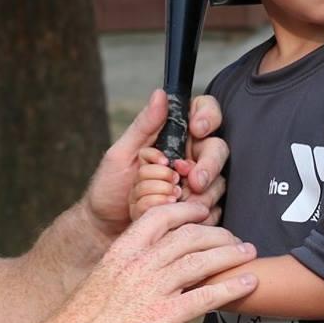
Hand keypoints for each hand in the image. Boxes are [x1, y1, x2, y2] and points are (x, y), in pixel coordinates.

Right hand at [51, 201, 254, 322]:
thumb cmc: (81, 321)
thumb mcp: (100, 280)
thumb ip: (125, 271)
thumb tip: (142, 272)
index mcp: (122, 251)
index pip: (159, 216)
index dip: (186, 210)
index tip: (202, 210)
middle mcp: (140, 264)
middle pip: (188, 236)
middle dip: (216, 234)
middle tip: (234, 237)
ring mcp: (153, 288)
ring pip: (201, 261)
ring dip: (230, 254)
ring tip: (248, 253)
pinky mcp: (165, 315)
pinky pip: (207, 296)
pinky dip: (231, 287)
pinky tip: (248, 283)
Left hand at [86, 91, 227, 235]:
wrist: (105, 228)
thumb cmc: (110, 187)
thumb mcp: (121, 153)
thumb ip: (144, 125)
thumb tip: (160, 94)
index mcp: (175, 136)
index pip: (205, 113)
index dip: (208, 117)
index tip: (197, 129)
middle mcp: (191, 157)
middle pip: (218, 149)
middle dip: (209, 165)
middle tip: (194, 181)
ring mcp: (198, 185)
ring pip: (218, 182)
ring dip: (200, 195)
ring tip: (174, 203)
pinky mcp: (199, 210)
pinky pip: (213, 210)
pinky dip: (195, 214)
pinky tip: (178, 217)